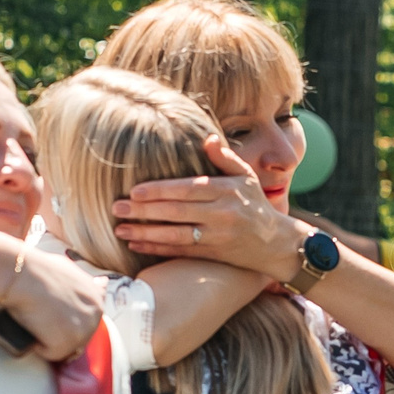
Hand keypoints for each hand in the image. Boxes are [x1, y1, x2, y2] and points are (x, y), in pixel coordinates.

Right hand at [0, 247, 103, 361]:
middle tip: (40, 316)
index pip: (87, 319)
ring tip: (35, 320)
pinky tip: (31, 329)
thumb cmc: (37, 269)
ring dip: (48, 339)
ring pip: (64, 346)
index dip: (69, 319)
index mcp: (97, 297)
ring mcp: (83, 331)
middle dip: (60, 331)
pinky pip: (50, 354)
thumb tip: (103, 283)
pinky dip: (38, 346)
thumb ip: (87, 282)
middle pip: (78, 335)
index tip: (55, 313)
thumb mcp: (69, 269)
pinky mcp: (66, 344)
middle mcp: (96, 314)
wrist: (20, 275)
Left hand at [111, 138, 293, 275]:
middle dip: (144, 211)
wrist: (276, 244)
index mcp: (226, 190)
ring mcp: (217, 236)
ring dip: (145, 233)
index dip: (160, 190)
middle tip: (117, 207)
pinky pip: (180, 251)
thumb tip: (208, 139)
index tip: (135, 191)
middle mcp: (222, 213)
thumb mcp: (246, 177)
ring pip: (175, 235)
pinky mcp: (214, 254)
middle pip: (177, 212)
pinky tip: (136, 245)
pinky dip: (157, 249)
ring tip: (120, 229)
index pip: (187, 189)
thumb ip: (225, 158)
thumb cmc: (255, 205)